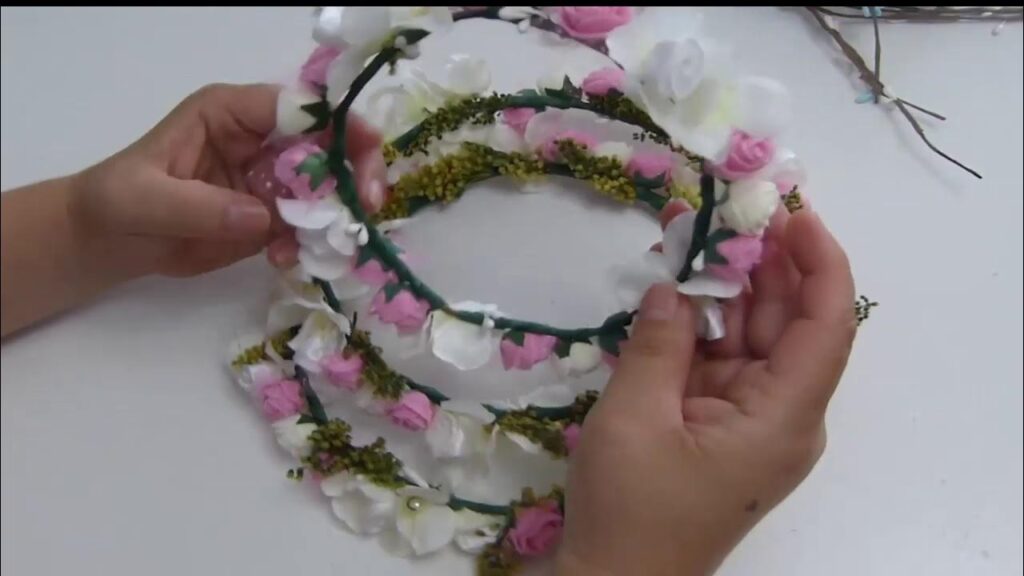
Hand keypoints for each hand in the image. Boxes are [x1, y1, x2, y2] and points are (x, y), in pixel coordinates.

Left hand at [68, 82, 385, 278]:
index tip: (365, 155)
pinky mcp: (272, 218)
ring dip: (339, 215)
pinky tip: (290, 261)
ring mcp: (270, 181)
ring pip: (327, 188)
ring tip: (335, 246)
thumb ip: (200, 206)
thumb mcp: (146, 199)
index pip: (296, 107)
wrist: (108, 242)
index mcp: (231, 114)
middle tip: (369, 207)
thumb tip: (263, 218)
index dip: (336, 125)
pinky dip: (312, 244)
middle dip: (355, 171)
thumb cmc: (117, 203)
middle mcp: (260, 141)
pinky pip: (309, 227)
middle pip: (328, 144)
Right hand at [557, 206, 855, 575]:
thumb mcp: (634, 417)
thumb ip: (659, 343)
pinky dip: (703, 322)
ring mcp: (752, 420)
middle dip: (765, 262)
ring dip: (728, 286)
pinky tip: (678, 283)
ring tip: (696, 230)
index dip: (820, 263)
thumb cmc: (631, 507)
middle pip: (791, 323)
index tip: (791, 212)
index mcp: (783, 418)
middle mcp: (783, 416)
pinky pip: (723, 360)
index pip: (827, 326)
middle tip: (731, 206)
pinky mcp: (723, 425)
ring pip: (754, 337)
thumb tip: (672, 288)